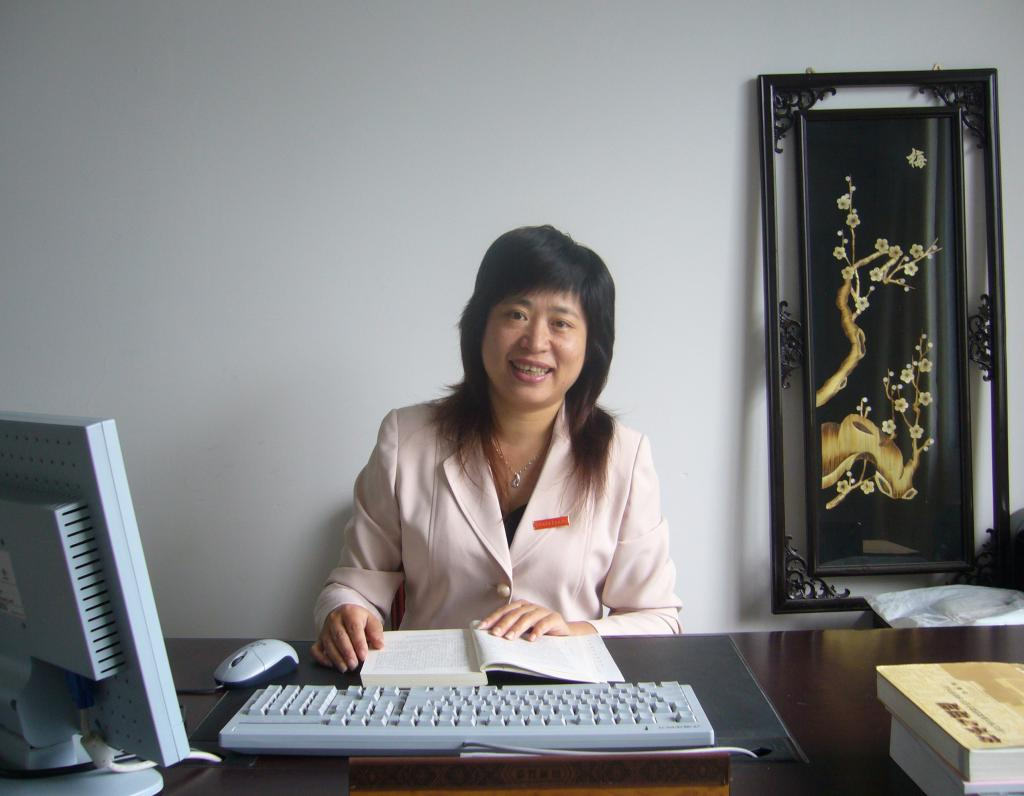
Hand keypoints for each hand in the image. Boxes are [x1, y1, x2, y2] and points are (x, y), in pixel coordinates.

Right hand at [310, 604, 383, 670]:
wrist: (343, 613)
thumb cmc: (358, 619)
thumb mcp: (370, 620)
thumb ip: (376, 632)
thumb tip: (379, 645)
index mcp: (349, 612)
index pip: (353, 628)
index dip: (358, 643)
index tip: (363, 655)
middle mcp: (335, 619)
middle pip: (339, 637)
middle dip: (347, 653)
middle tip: (354, 664)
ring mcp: (325, 629)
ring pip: (328, 644)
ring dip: (337, 658)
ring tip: (345, 667)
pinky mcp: (319, 638)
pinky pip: (316, 649)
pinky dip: (321, 658)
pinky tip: (331, 664)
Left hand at [477, 600, 595, 640]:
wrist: (563, 631)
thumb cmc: (539, 629)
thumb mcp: (523, 628)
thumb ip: (510, 628)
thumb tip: (490, 633)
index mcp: (521, 606)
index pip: (504, 610)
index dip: (493, 618)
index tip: (482, 627)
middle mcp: (531, 606)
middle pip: (515, 613)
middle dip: (503, 624)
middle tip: (495, 634)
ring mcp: (543, 611)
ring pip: (528, 617)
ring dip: (518, 628)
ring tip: (509, 638)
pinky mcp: (555, 618)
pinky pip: (545, 623)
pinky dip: (538, 630)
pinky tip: (532, 638)